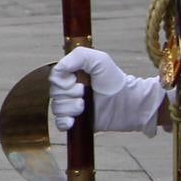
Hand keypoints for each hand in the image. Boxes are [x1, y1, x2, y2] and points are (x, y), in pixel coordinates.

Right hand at [49, 47, 167, 135]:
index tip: (75, 80)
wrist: (127, 102)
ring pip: (56, 108)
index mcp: (72, 74)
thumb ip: (77, 57)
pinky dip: (64, 122)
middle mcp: (69, 89)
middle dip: (69, 94)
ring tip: (84, 106)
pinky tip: (73, 121)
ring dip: (70, 107)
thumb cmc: (114, 80)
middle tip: (84, 92)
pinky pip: (59, 123)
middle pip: (54, 93)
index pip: (54, 77)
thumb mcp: (99, 59)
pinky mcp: (76, 121)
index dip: (62, 81)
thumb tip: (59, 68)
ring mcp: (72, 106)